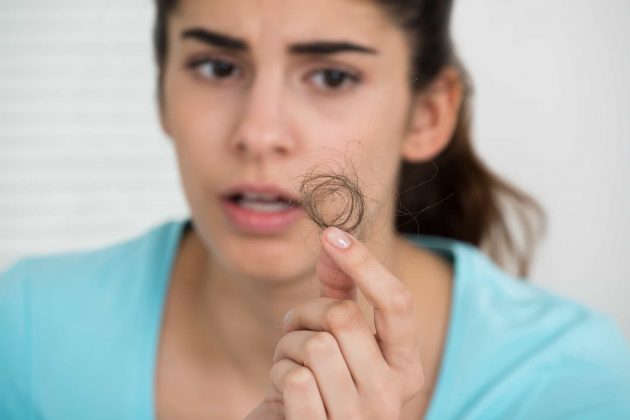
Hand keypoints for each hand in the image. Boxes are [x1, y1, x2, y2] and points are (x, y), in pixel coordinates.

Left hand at [245, 227, 423, 418]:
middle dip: (307, 312)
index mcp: (406, 368)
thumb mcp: (335, 336)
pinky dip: (279, 373)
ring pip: (316, 345)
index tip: (332, 235)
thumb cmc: (319, 384)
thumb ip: (340, 291)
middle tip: (296, 328)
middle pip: (344, 316)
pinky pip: (295, 379)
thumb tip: (335, 238)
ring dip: (288, 346)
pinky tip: (283, 390)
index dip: (364, 263)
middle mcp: (393, 396)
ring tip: (291, 363)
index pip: (398, 303)